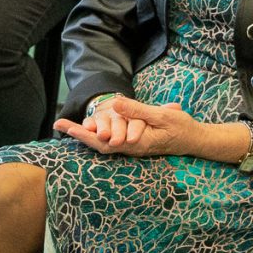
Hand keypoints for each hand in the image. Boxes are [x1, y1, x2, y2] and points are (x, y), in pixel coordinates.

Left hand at [52, 95, 240, 161]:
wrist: (195, 140)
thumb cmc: (181, 127)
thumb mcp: (161, 115)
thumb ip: (137, 110)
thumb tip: (115, 104)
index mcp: (135, 143)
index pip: (103, 141)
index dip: (85, 134)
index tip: (68, 127)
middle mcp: (130, 148)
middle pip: (99, 144)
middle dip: (78, 134)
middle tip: (58, 124)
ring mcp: (132, 147)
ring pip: (103, 143)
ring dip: (86, 134)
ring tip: (66, 125)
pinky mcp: (134, 143)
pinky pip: (111, 141)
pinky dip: (97, 135)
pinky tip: (88, 130)